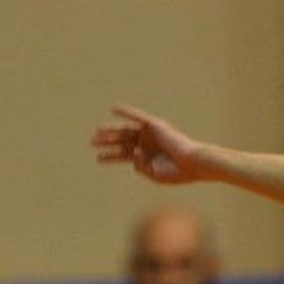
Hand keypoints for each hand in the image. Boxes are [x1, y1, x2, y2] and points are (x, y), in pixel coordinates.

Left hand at [91, 104, 206, 183]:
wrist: (192, 163)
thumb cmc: (176, 172)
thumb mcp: (154, 174)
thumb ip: (142, 167)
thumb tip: (132, 158)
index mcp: (146, 156)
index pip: (124, 155)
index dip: (110, 156)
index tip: (98, 158)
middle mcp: (147, 143)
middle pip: (122, 141)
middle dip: (107, 142)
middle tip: (91, 142)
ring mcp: (151, 134)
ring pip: (126, 131)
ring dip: (112, 131)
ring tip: (98, 133)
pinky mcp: (156, 125)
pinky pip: (138, 116)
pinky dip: (127, 112)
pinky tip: (114, 109)